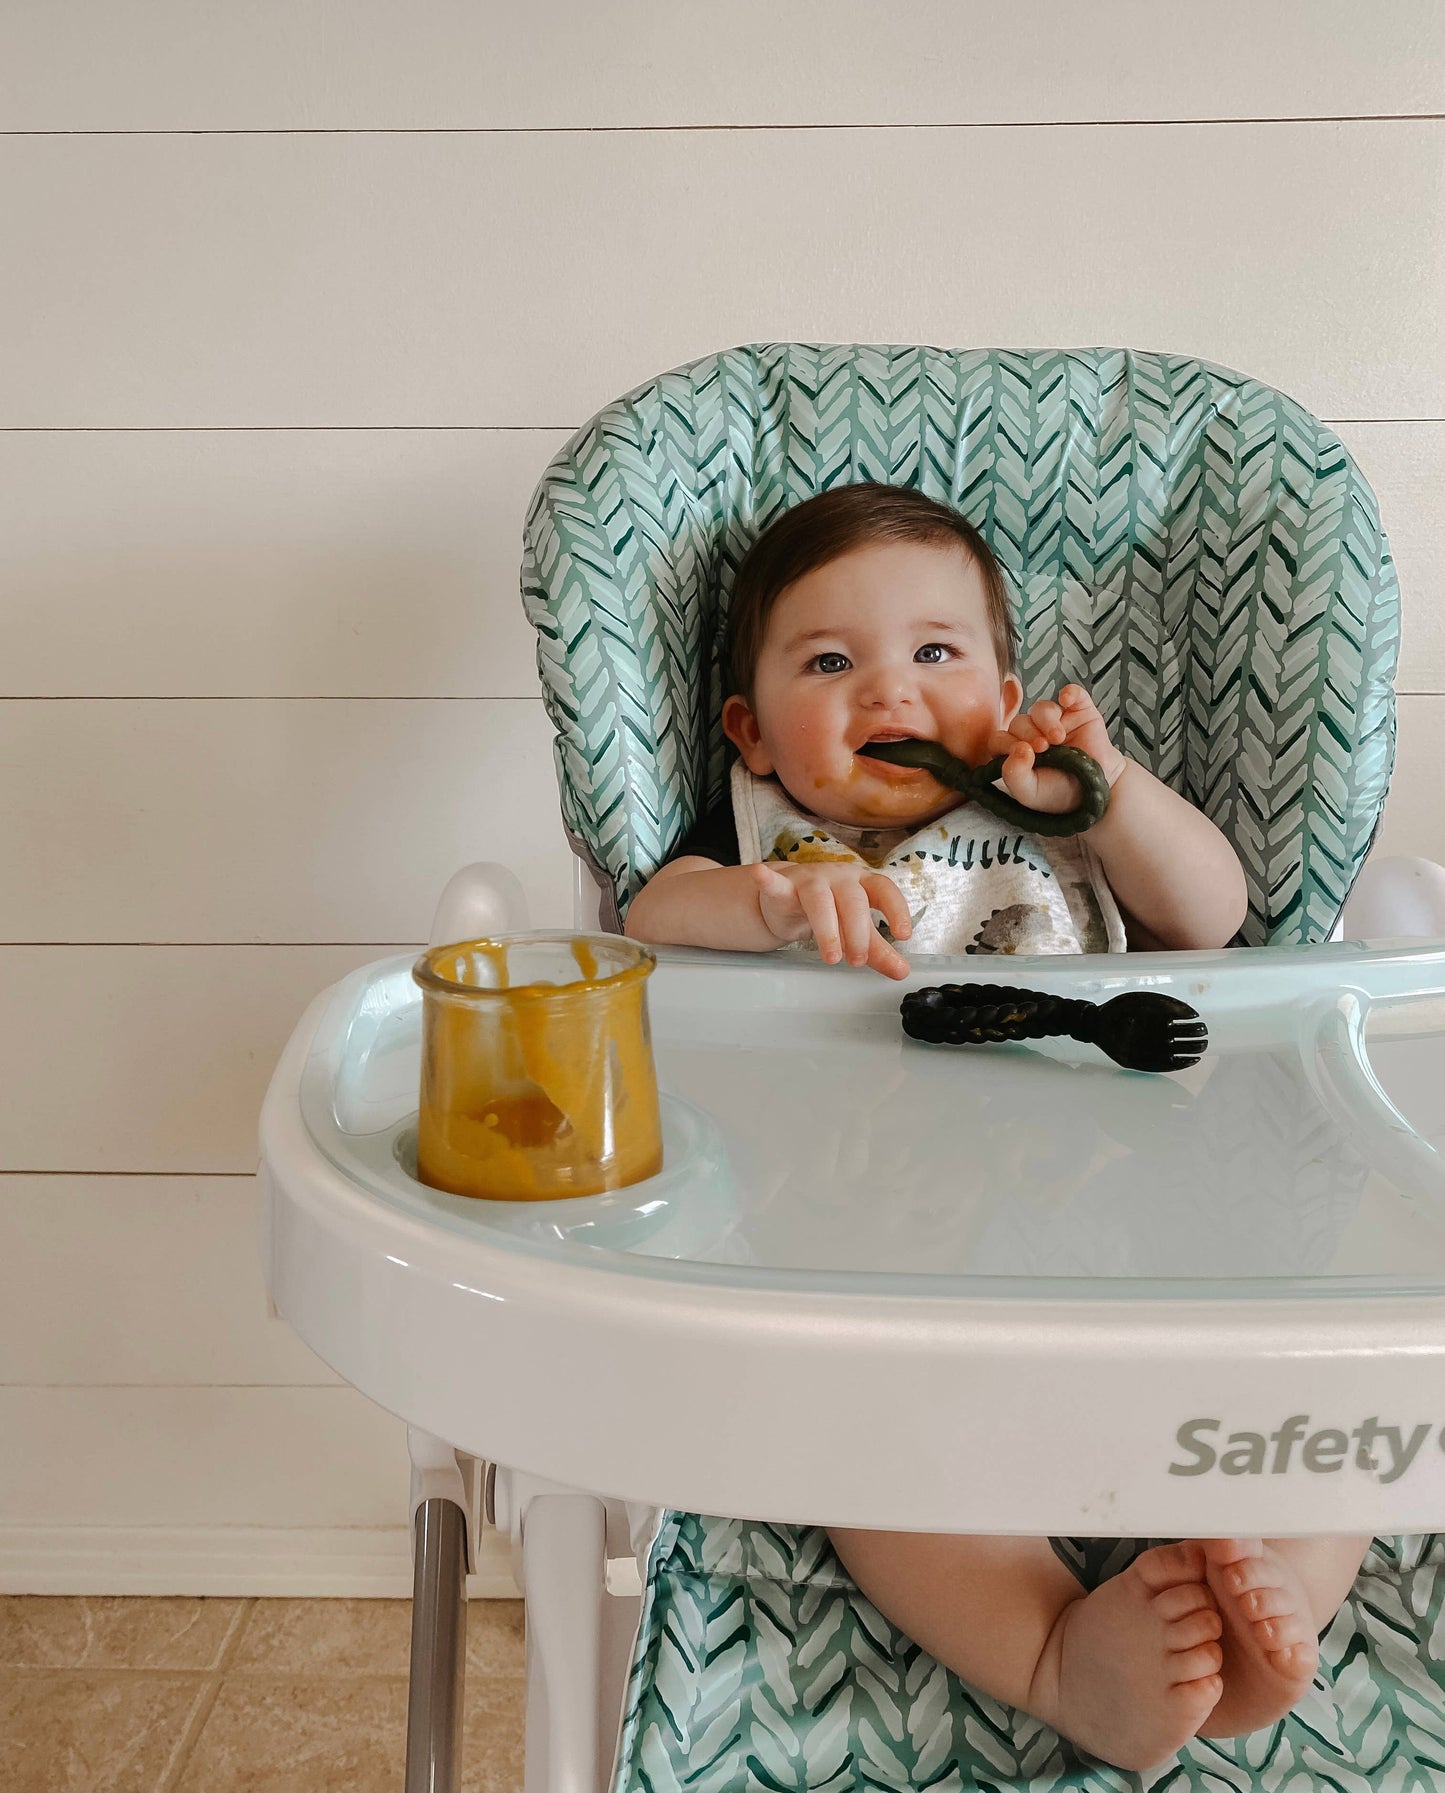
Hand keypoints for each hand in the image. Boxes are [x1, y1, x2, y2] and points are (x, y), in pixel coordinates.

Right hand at [748, 860, 913, 979]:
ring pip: (820, 900)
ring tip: (831, 957)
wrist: (788, 897)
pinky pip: (776, 883)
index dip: (896, 910)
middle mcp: (839, 878)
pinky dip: (769, 880)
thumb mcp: (856, 929)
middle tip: (857, 961)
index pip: (884, 891)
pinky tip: (761, 874)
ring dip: (827, 930)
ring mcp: (810, 880)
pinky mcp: (783, 887)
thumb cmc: (829, 910)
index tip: (903, 934)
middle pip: (852, 901)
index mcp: (862, 884)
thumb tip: (902, 972)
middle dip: (857, 933)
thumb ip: (878, 949)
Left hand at [986, 684, 1127, 816]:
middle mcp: (1033, 733)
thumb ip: (1013, 775)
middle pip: (1019, 722)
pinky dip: (1069, 693)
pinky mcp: (1078, 711)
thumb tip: (1018, 749)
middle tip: (1043, 748)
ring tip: (1058, 738)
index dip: (1006, 743)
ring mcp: (1056, 720)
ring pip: (1041, 708)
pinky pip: (1071, 693)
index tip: (1024, 754)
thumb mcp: (1030, 793)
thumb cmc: (1060, 791)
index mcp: (1016, 751)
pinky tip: (1067, 701)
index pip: (999, 739)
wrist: (1096, 789)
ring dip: (1046, 721)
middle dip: (1027, 734)